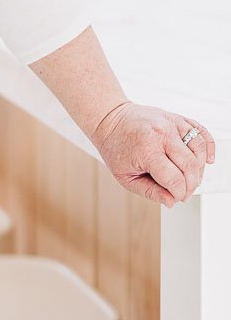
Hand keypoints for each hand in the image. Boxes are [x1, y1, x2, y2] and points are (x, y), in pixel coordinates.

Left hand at [90, 100, 214, 206]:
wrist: (111, 120)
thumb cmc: (117, 148)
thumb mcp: (125, 177)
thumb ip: (149, 191)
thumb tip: (171, 201)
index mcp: (147, 150)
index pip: (174, 179)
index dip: (178, 194)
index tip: (175, 198)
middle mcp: (162, 134)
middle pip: (190, 166)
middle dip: (191, 185)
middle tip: (184, 192)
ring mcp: (172, 123)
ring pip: (199, 149)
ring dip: (200, 169)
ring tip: (191, 178)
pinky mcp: (178, 118)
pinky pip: (201, 131)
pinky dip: (208, 146)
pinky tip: (206, 160)